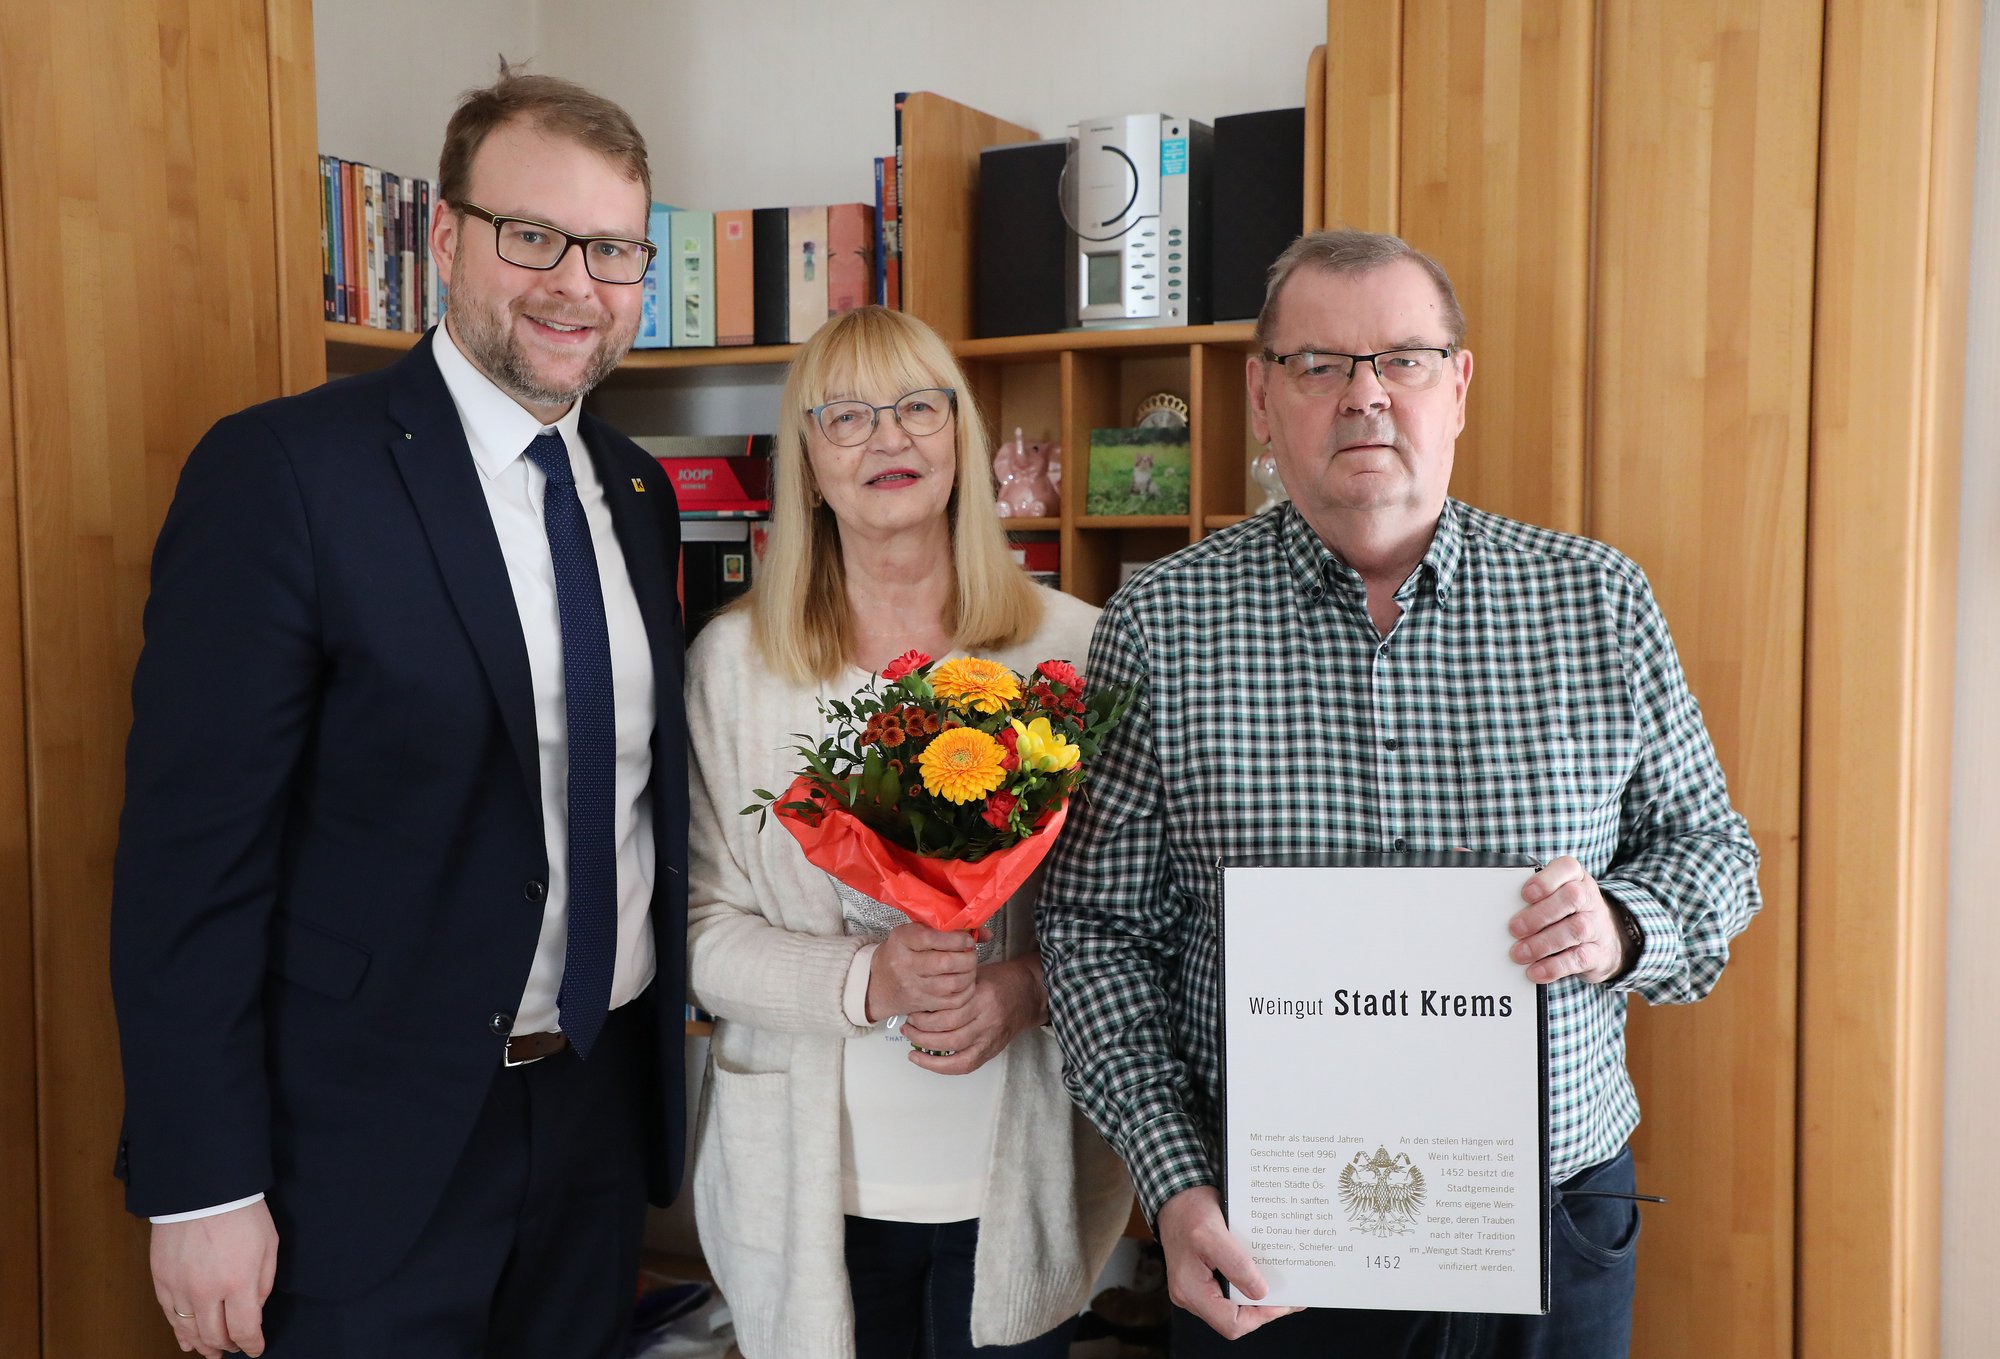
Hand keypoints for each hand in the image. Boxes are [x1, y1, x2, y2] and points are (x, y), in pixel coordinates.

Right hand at [151, 1199, 277, 1356]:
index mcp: (238, 1282)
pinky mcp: (161, 1279)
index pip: (244, 1329)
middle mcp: (206, 1291)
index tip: (255, 1348)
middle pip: (215, 1335)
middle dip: (228, 1346)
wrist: (202, 1188)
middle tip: (235, 1349)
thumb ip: (263, 1282)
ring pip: (190, 1330)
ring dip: (203, 1344)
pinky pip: (169, 1315)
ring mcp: (180, 1287)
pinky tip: (187, 1339)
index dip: (251, 1344)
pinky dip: (179, 1331)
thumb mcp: (268, 1244)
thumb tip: (254, 1309)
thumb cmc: (241, 1211)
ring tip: (212, 1352)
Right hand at [865, 922, 977, 1021]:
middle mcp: (905, 964)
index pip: (933, 938)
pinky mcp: (922, 1004)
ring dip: (969, 974)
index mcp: (902, 940)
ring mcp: (913, 987)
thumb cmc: (902, 951)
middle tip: (970, 954)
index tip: (967, 940)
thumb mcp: (915, 932)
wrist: (879, 982)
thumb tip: (986, 934)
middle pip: (946, 962)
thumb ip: (947, 928)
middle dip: (967, 957)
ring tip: (969, 967)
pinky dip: (966, 992)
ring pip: (952, 983)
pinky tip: (965, 982)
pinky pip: (953, 1002)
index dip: (957, 939)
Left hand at [901, 953, 1047, 1074]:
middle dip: (922, 1034)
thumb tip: (921, 995)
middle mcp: (988, 1019)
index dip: (925, 1015)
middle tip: (908, 1027)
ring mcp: (991, 1037)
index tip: (912, 1011)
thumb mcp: (976, 974)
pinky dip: (942, 1067)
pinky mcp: (991, 1049)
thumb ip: (953, 985)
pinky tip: (925, 1061)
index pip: (948, 1011)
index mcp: (982, 996)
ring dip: (928, 1051)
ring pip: (955, 1052)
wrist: (1029, 993)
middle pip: (949, 1033)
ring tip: (912, 1045)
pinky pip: (966, 1065)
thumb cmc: (1001, 981)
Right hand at [1154, 1186, 1300, 1339]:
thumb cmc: (1189, 1212)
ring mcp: (1196, 1289)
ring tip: (1279, 1286)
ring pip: (1233, 1306)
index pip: (1231, 1324)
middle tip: (1288, 1294)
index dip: (1260, 1316)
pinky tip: (1262, 1275)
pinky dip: (1247, 1286)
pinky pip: (1229, 1292)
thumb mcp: (1213, 1234)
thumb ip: (1235, 1265)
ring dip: (1257, 1297)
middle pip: (1233, 1319)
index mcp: (1190, 1290)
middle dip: (1263, 1308)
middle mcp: (1191, 1295)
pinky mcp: (1203, 1279)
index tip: (1283, 1301)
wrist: (1175, 1197)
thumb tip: (1260, 1293)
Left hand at [1509, 856, 1629, 983]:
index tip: (1525, 894)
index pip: (1568, 868)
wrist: (1605, 941)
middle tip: (1514, 929)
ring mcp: (1596, 926)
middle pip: (1571, 898)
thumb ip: (1533, 898)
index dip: (1546, 880)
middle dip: (1539, 914)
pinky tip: (1535, 971)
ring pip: (1575, 929)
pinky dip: (1553, 967)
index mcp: (1576, 878)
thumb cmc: (1567, 914)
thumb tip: (1500, 910)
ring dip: (1542, 943)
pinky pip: (1578, 959)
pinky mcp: (1598, 954)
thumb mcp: (1555, 897)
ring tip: (1519, 953)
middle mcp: (1589, 899)